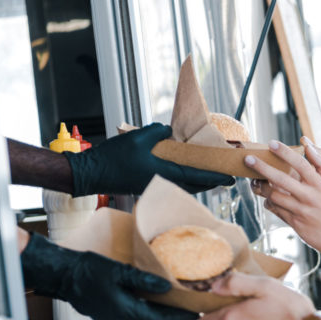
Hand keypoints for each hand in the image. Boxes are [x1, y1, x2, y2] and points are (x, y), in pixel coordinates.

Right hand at [20, 232, 198, 319]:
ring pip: (143, 317)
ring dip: (159, 312)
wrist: (60, 275)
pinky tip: (152, 299)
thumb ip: (144, 280)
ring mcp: (112, 317)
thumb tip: (166, 287)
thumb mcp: (119, 272)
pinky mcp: (107, 312)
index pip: (161, 319)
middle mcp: (120, 319)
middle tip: (190, 308)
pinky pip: (132, 312)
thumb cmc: (86, 271)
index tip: (195, 314)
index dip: (180, 317)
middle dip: (173, 316)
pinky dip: (146, 307)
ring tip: (176, 303)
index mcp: (126, 311)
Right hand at [65, 123, 234, 195]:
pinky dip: (184, 179)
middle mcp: (162, 183)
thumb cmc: (113, 157)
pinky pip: (173, 183)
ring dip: (198, 181)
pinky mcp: (147, 185)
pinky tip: (185, 171)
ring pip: (184, 186)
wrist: (91, 173)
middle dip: (210, 181)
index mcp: (164, 174)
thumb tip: (170, 131)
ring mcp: (154, 186)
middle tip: (225, 177)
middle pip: (194, 186)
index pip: (196, 177)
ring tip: (209, 174)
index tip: (229, 177)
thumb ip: (158, 132)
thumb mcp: (138, 137)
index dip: (215, 176)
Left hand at [246, 139, 320, 258]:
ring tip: (255, 181)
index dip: (285, 152)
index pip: (300, 163)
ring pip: (274, 196)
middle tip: (248, 159)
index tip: (271, 143)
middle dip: (262, 168)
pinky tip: (266, 198)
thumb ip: (320, 160)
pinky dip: (268, 202)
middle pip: (281, 179)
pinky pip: (276, 210)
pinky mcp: (295, 223)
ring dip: (261, 187)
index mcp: (320, 183)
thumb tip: (305, 142)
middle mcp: (309, 196)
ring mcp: (301, 210)